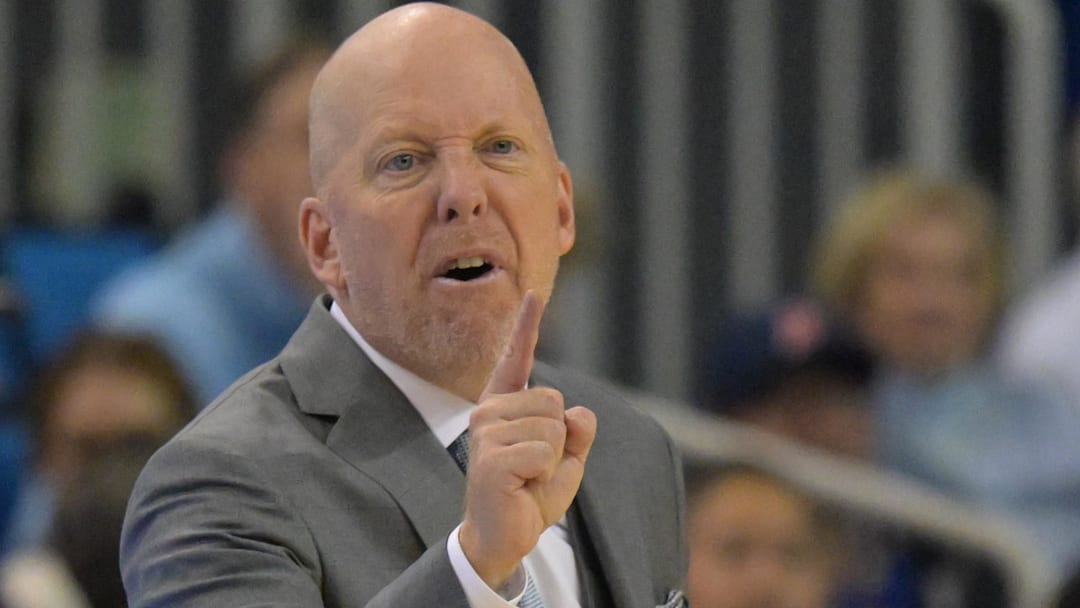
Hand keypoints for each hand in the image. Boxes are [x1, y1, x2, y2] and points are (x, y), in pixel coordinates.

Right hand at [458, 291, 597, 588]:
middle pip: (555, 402)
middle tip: (534, 467)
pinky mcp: (491, 458)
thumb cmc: (530, 494)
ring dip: (552, 460)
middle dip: (559, 439)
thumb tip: (578, 413)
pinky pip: (546, 452)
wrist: (504, 537)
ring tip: (527, 478)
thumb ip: (577, 433)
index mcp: (504, 406)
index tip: (533, 295)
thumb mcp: (565, 460)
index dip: (526, 326)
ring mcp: (486, 433)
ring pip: (553, 428)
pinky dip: (546, 475)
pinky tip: (522, 487)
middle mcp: (489, 411)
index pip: (516, 359)